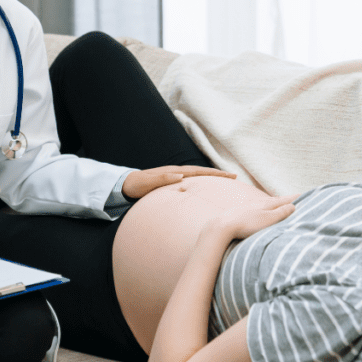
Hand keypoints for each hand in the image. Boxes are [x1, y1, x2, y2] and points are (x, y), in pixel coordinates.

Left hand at [122, 165, 236, 199]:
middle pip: (202, 172)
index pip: (199, 172)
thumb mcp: (147, 183)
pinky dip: (202, 183)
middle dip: (219, 175)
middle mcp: (177, 172)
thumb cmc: (136, 185)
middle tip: (235, 177)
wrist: (125, 185)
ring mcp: (176, 177)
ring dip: (212, 178)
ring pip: (198, 177)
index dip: (215, 174)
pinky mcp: (173, 183)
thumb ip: (162, 179)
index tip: (230, 176)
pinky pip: (192, 182)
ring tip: (226, 182)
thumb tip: (181, 176)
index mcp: (174, 172)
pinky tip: (207, 189)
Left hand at [212, 194, 297, 239]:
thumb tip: (293, 206)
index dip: (296, 198)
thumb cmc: (247, 224)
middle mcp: (259, 202)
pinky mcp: (241, 212)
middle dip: (287, 200)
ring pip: (266, 203)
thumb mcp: (268, 219)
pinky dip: (265, 207)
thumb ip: (281, 213)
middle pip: (276, 200)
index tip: (306, 194)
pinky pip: (258, 207)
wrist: (223, 226)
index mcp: (267, 203)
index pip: (286, 200)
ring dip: (276, 203)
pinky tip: (261, 210)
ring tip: (281, 203)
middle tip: (297, 198)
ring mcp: (249, 206)